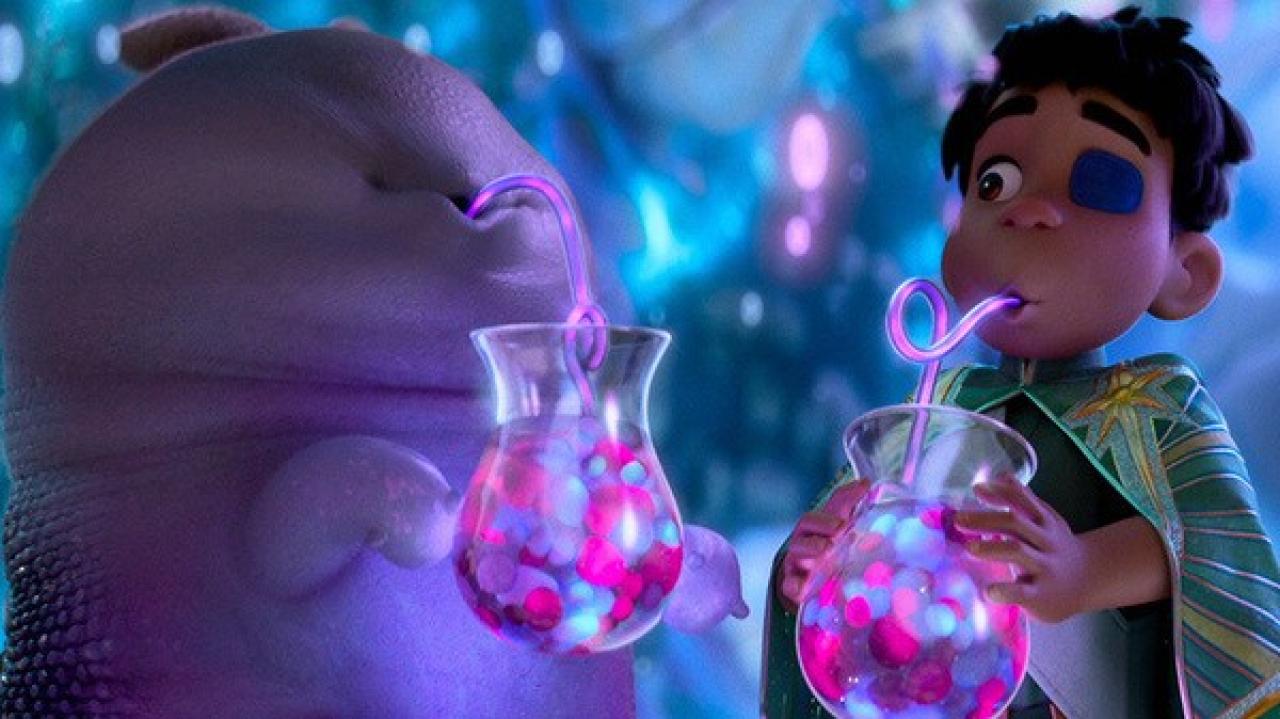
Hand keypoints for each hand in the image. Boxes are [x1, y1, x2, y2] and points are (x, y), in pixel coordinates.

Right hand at [779, 478, 869, 610]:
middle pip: (804, 533)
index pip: (814, 518)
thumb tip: (864, 482)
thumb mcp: (835, 524)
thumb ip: (847, 504)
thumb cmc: (822, 544)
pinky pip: (790, 586)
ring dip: (811, 550)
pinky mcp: (794, 586)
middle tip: (839, 528)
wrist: (804, 577)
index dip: (830, 513)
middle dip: (820, 528)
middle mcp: (802, 545)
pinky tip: (804, 588)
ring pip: (796, 556)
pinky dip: (795, 586)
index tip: (848, 512)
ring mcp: (796, 565)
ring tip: (826, 549)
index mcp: (811, 530)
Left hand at [954, 474, 1088, 622]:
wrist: (1091, 580)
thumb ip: (1023, 500)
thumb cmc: (1056, 548)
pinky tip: (989, 590)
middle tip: (959, 520)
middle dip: (985, 519)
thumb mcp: (1046, 521)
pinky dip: (1004, 590)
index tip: (976, 489)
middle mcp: (1046, 541)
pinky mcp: (1042, 595)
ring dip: (991, 548)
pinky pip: (1022, 591)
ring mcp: (1045, 568)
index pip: (1023, 500)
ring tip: (970, 548)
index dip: (999, 493)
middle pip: (1015, 523)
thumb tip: (1000, 475)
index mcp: (1045, 522)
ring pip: (1018, 552)